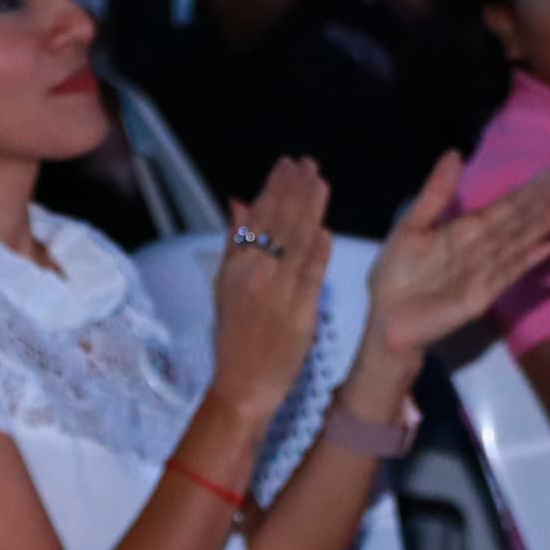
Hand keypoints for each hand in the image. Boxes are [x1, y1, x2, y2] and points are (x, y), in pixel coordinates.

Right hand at [209, 159, 334, 414]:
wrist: (242, 384)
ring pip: (298, 240)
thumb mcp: (223, 287)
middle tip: (308, 164)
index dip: (275, 188)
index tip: (287, 166)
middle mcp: (257, 273)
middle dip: (295, 189)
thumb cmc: (232, 339)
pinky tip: (326, 229)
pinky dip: (319, 249)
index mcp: (235, 266)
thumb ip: (234, 244)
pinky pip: (312, 272)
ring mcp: (280, 290)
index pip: (259, 217)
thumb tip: (240, 203)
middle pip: (280, 222)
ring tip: (320, 182)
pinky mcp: (302, 309)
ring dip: (310, 209)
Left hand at [361, 153, 549, 365]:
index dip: (533, 187)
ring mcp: (487, 270)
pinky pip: (510, 272)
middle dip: (546, 198)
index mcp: (466, 228)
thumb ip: (435, 193)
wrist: (387, 318)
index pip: (508, 204)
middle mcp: (483, 246)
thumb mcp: (411, 226)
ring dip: (544, 224)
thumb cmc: (395, 273)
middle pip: (520, 218)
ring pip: (521, 241)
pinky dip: (530, 259)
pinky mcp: (484, 294)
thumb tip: (455, 153)